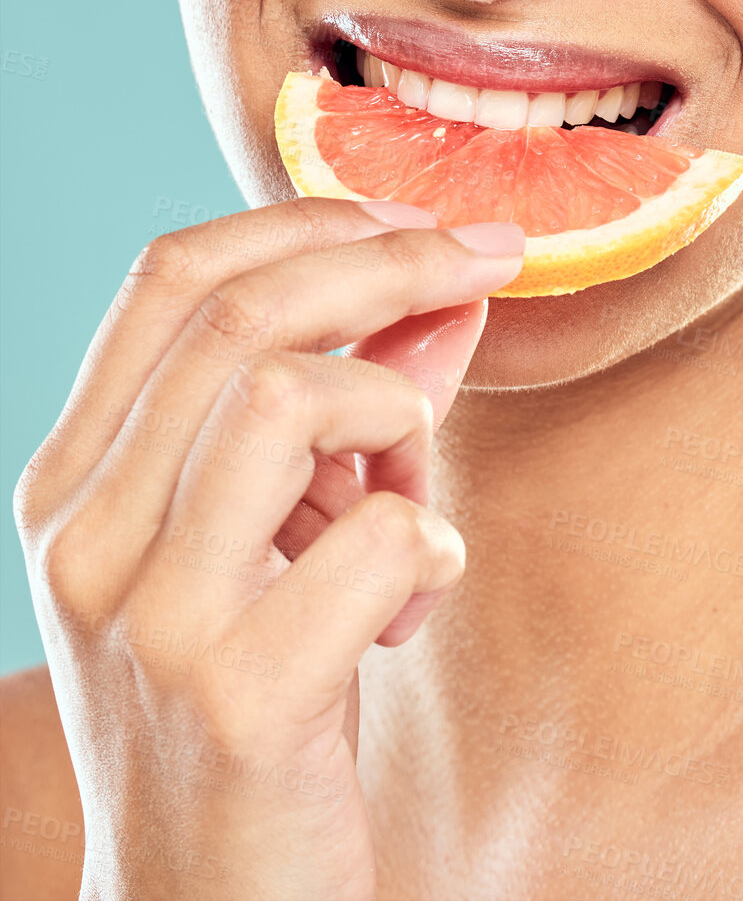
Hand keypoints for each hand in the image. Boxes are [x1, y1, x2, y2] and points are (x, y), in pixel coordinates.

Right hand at [14, 199, 524, 900]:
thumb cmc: (255, 704)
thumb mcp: (281, 536)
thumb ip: (351, 407)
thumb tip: (446, 289)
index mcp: (77, 480)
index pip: (171, 276)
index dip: (306, 218)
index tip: (417, 218)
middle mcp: (87, 536)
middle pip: (240, 314)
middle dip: (390, 263)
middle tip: (486, 267)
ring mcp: (150, 618)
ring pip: (286, 397)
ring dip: (394, 416)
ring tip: (408, 503)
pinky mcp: (237, 699)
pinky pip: (374, 540)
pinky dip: (428, 545)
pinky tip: (417, 607)